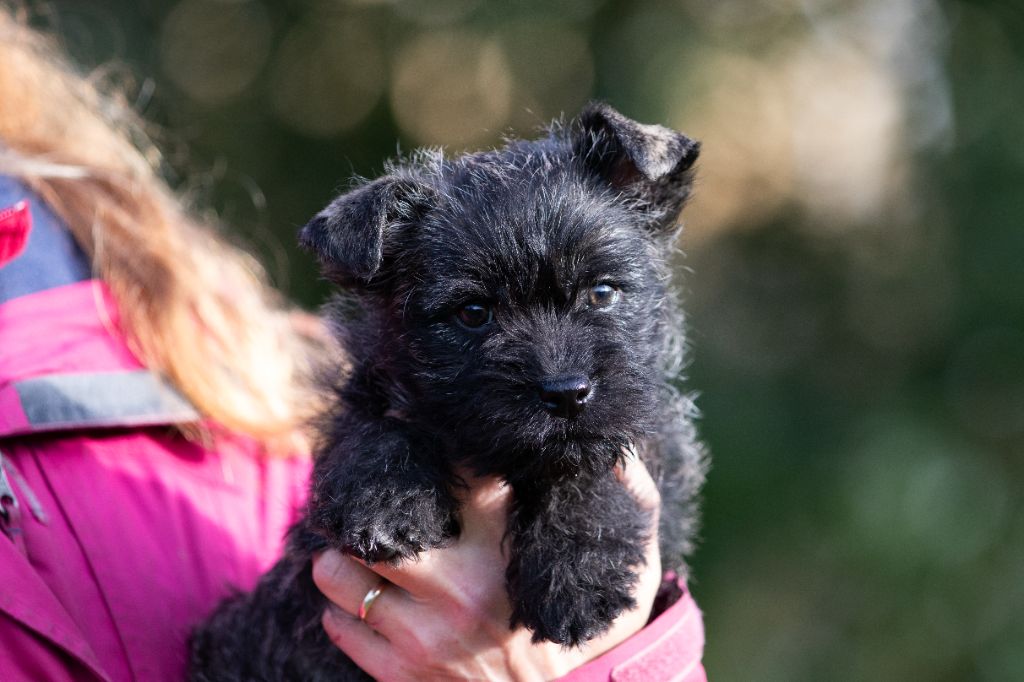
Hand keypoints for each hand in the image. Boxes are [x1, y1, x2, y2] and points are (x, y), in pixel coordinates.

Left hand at [312, 456, 661, 680]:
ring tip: (353, 543)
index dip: (429, 441)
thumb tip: (618, 447)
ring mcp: (422, 638)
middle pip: (374, 527)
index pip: (457, 479)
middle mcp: (457, 592)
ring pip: (341, 576)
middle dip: (363, 505)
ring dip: (340, 555)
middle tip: (367, 494)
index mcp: (504, 555)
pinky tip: (360, 592)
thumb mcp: (632, 571)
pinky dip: (340, 605)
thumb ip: (632, 502)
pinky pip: (341, 626)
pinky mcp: (400, 674)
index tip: (408, 423)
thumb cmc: (594, 634)